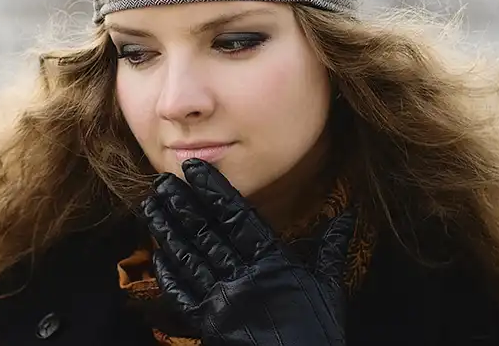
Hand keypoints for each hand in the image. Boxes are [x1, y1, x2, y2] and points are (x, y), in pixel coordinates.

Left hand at [141, 158, 354, 345]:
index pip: (238, 217)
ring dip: (167, 230)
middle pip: (206, 232)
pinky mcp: (209, 324)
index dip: (214, 190)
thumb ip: (331, 248)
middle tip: (162, 180)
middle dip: (182, 204)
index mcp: (273, 262)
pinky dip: (170, 274)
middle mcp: (243, 277)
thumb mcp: (329, 287)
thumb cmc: (317, 332)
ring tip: (150, 206)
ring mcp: (223, 301)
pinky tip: (158, 254)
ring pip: (188, 257)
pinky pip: (183, 295)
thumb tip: (348, 214)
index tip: (195, 169)